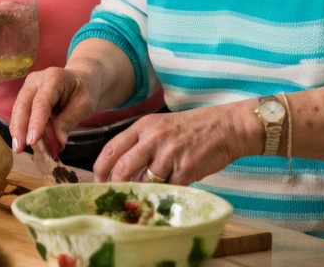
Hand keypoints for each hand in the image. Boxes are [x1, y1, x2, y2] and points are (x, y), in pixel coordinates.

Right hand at [8, 67, 100, 153]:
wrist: (82, 79)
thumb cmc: (84, 91)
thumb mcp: (84, 106)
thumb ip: (69, 121)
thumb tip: (57, 140)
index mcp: (54, 78)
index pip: (41, 102)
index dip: (36, 122)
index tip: (32, 141)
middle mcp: (37, 79)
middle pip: (23, 104)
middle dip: (19, 128)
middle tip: (19, 149)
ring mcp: (29, 86)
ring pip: (18, 109)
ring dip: (17, 130)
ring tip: (19, 149)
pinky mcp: (26, 95)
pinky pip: (21, 112)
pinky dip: (21, 127)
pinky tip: (22, 142)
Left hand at [93, 103, 252, 184]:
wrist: (227, 127)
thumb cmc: (192, 129)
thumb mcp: (161, 126)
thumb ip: (141, 144)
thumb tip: (120, 171)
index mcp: (144, 126)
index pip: (111, 148)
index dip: (100, 169)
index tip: (97, 182)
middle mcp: (154, 138)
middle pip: (122, 168)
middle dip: (115, 187)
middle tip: (115, 197)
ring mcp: (170, 153)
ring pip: (144, 182)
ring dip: (142, 193)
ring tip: (144, 197)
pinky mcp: (186, 169)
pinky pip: (167, 189)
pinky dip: (164, 195)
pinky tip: (167, 194)